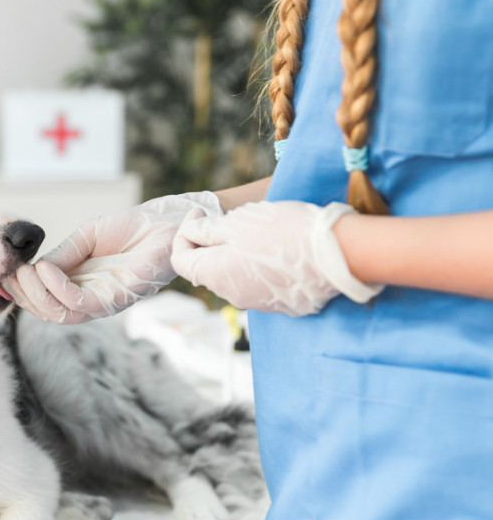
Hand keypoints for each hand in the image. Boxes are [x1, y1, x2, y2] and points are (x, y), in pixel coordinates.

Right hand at [2, 192, 221, 323]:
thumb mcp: (85, 236)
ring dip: (35, 295)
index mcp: (77, 284)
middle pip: (45, 312)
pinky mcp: (115, 300)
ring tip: (26, 271)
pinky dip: (57, 288)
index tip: (4, 271)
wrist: (165, 225)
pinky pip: (78, 303)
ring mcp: (101, 302)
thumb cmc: (131, 229)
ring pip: (58, 314)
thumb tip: (33, 267)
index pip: (41, 299)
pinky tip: (46, 268)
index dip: (19, 289)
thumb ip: (62, 254)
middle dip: (22, 295)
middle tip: (10, 272)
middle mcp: (87, 299)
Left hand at [170, 201, 383, 315]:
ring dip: (235, 256)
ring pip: (235, 278)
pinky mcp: (283, 305)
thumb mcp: (238, 222)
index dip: (183, 235)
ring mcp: (258, 303)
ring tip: (254, 232)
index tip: (199, 214)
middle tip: (224, 219)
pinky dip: (260, 268)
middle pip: (207, 269)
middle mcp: (232, 295)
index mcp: (215, 274)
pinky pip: (261, 285)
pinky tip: (278, 248)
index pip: (181, 260)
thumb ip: (207, 230)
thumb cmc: (285, 231)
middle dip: (209, 244)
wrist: (339, 254)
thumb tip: (189, 232)